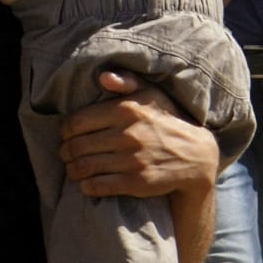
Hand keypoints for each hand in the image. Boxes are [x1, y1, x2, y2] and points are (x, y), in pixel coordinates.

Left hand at [60, 70, 218, 198]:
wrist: (197, 156)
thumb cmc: (167, 121)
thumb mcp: (152, 94)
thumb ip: (127, 81)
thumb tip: (103, 77)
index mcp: (126, 110)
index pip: (76, 122)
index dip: (65, 131)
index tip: (66, 135)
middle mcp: (128, 134)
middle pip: (76, 146)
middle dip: (65, 152)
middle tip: (66, 154)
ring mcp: (132, 160)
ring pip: (84, 166)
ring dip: (72, 170)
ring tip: (73, 169)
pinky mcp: (136, 182)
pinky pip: (98, 185)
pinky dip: (86, 186)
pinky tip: (86, 183)